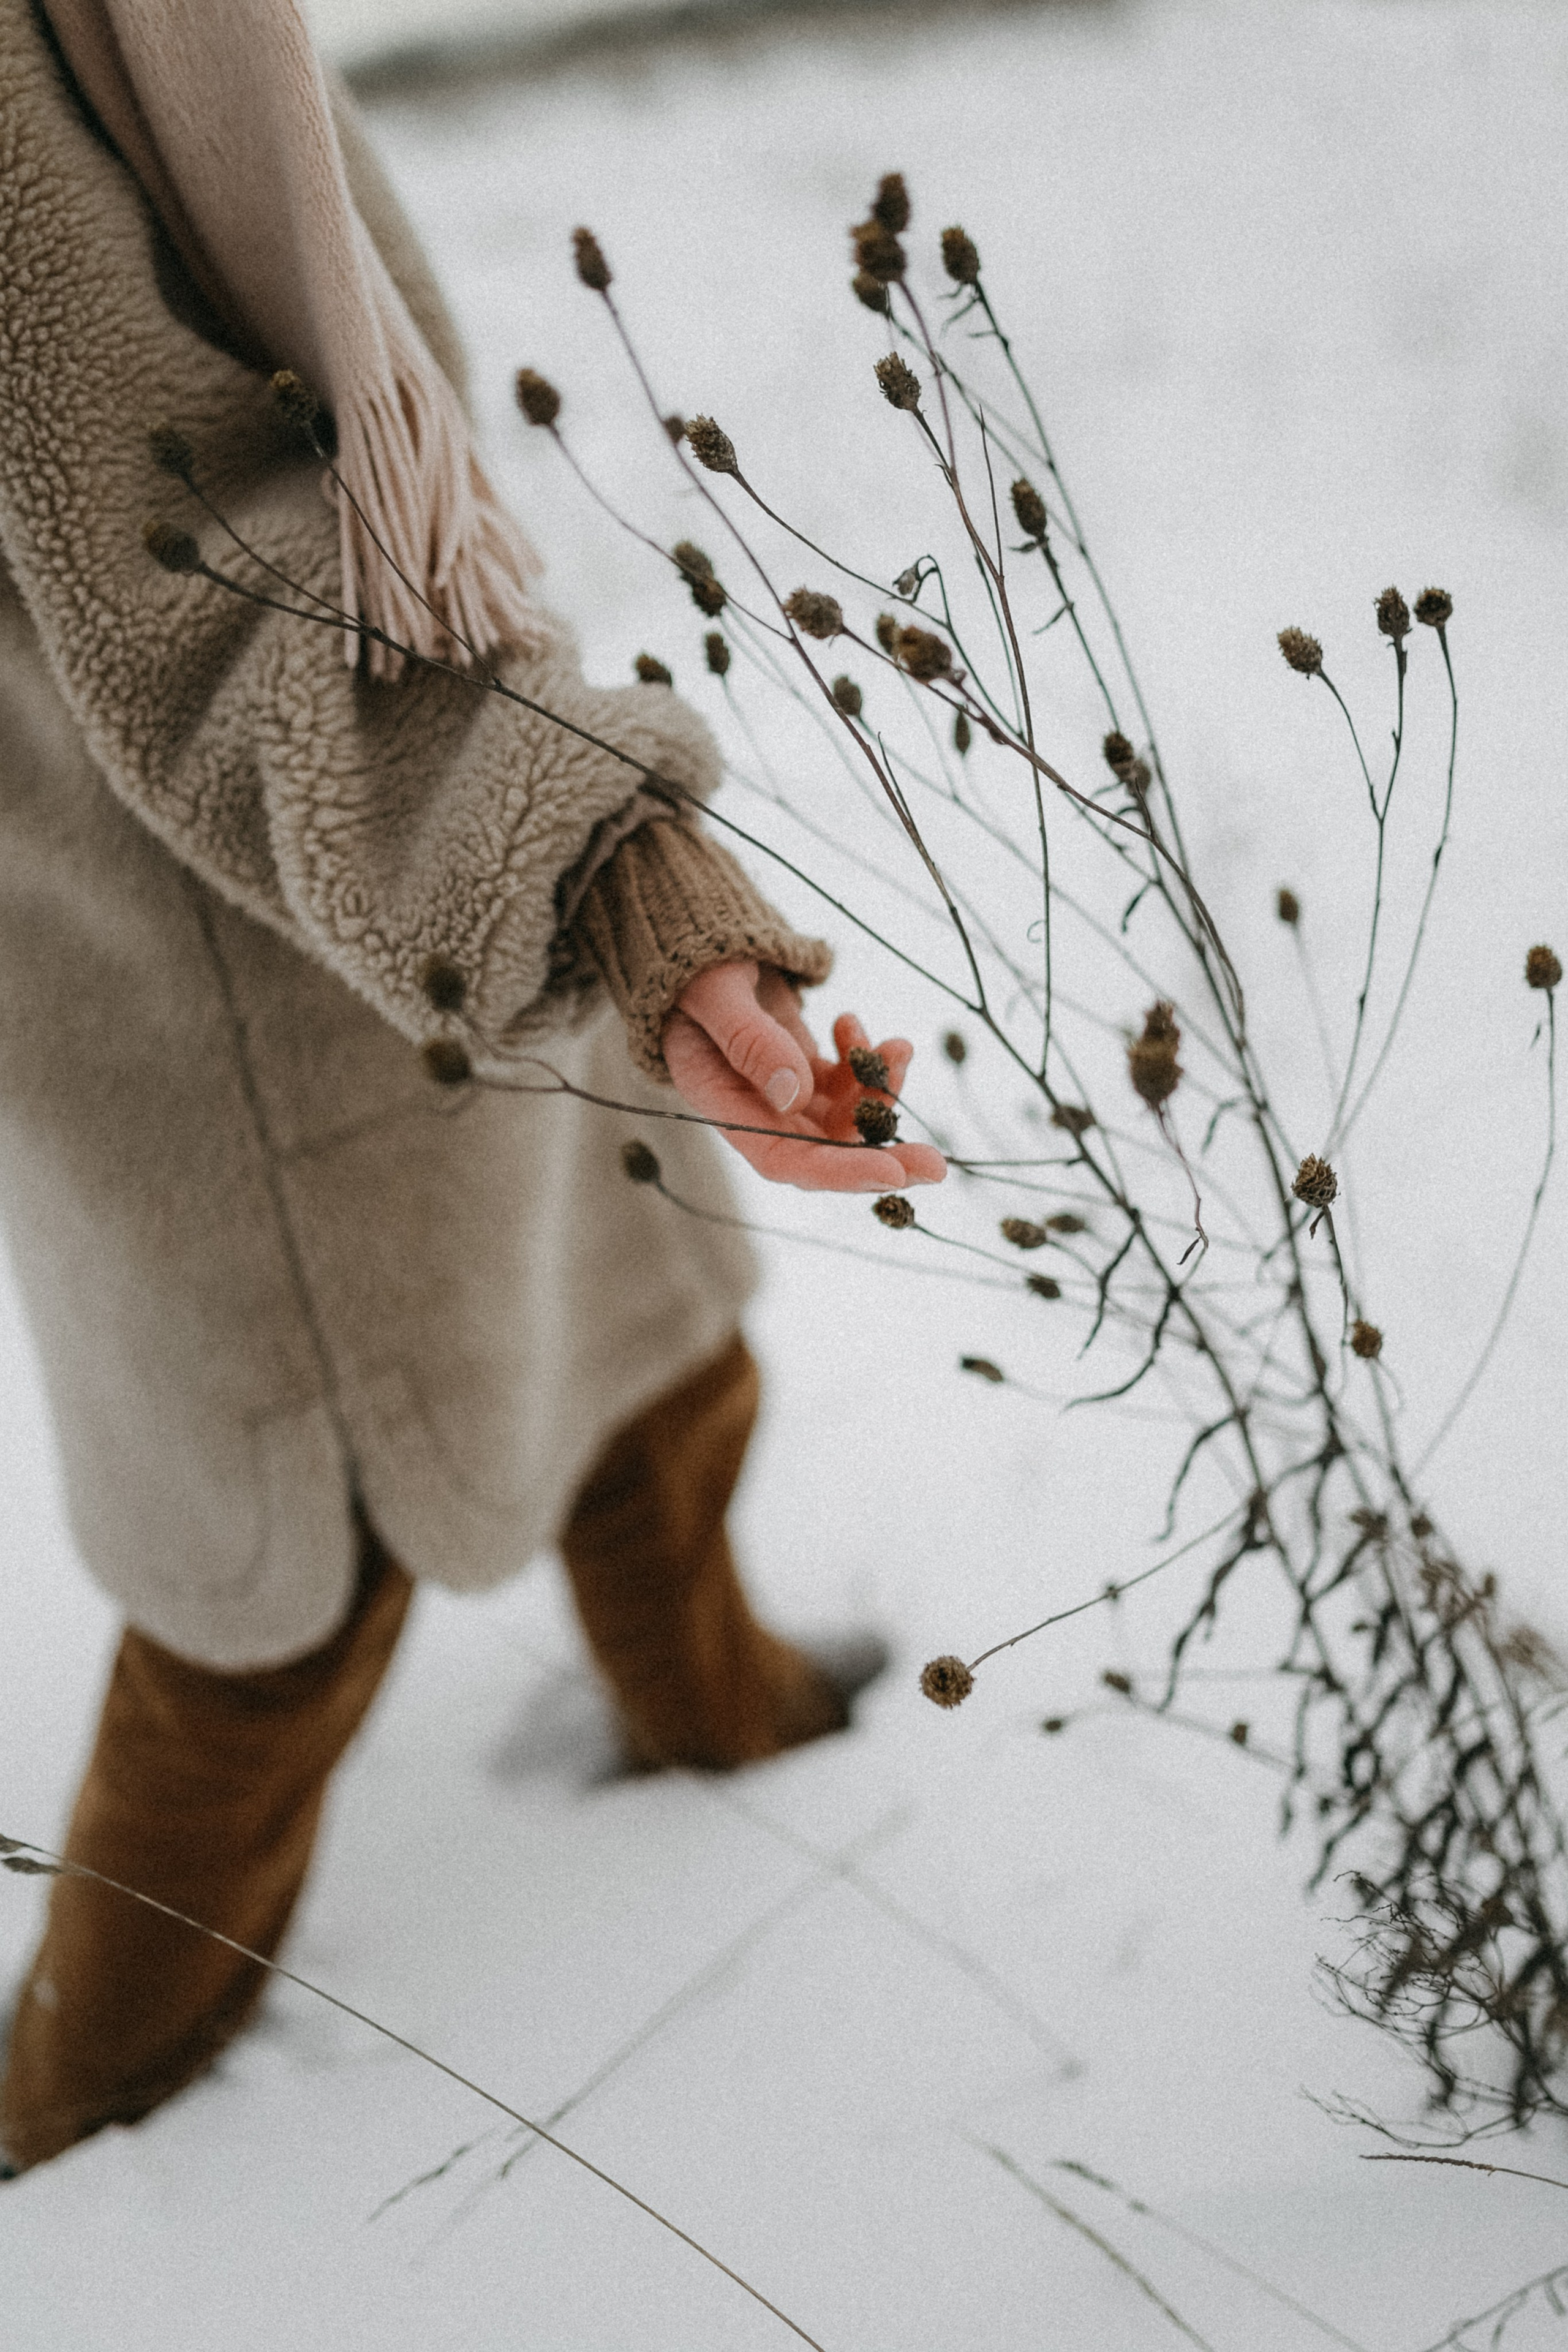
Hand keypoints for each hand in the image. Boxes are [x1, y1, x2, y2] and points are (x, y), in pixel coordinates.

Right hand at [664, 961, 946, 1192]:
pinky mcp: (803, 1073)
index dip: (837, 1171)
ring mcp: (782, 1095)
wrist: (697, 945)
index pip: (782, 1158)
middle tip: (936, 1164)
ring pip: (845, 1117)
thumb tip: (793, 1095)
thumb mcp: (717, 993)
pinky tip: (851, 1024)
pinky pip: (847, 1084)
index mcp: (722, 1103)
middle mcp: (754, 1111)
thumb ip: (750, 1040)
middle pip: (823, 1152)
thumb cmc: (695, 966)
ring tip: (900, 1047)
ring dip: (880, 1090)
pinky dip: (866, 1060)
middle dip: (882, 1155)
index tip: (891, 1173)